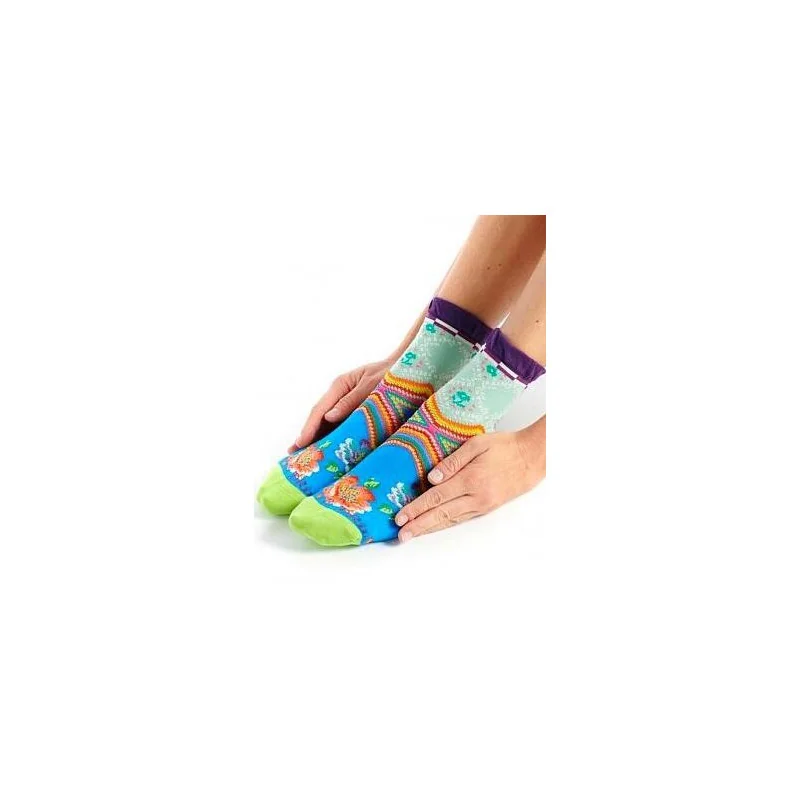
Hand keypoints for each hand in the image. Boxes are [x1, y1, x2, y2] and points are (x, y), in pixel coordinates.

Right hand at [289, 359, 391, 452]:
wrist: (408, 369)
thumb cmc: (391, 374)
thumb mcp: (372, 385)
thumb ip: (351, 400)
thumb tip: (329, 417)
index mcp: (340, 385)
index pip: (319, 410)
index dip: (308, 428)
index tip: (300, 443)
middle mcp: (339, 394)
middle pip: (319, 418)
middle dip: (307, 436)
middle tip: (293, 455)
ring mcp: (345, 402)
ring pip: (327, 423)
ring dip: (317, 439)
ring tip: (305, 457)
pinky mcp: (355, 411)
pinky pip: (340, 425)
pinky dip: (332, 437)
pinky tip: (327, 450)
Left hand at [395, 419, 545, 540]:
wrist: (533, 458)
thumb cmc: (505, 446)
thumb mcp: (477, 444)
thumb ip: (453, 461)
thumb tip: (432, 477)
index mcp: (470, 479)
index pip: (436, 497)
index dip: (416, 508)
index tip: (401, 517)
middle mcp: (475, 497)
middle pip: (440, 514)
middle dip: (419, 525)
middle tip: (401, 535)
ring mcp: (482, 504)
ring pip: (451, 519)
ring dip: (430, 528)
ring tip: (412, 535)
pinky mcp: (487, 507)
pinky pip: (462, 518)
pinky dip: (446, 523)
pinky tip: (435, 526)